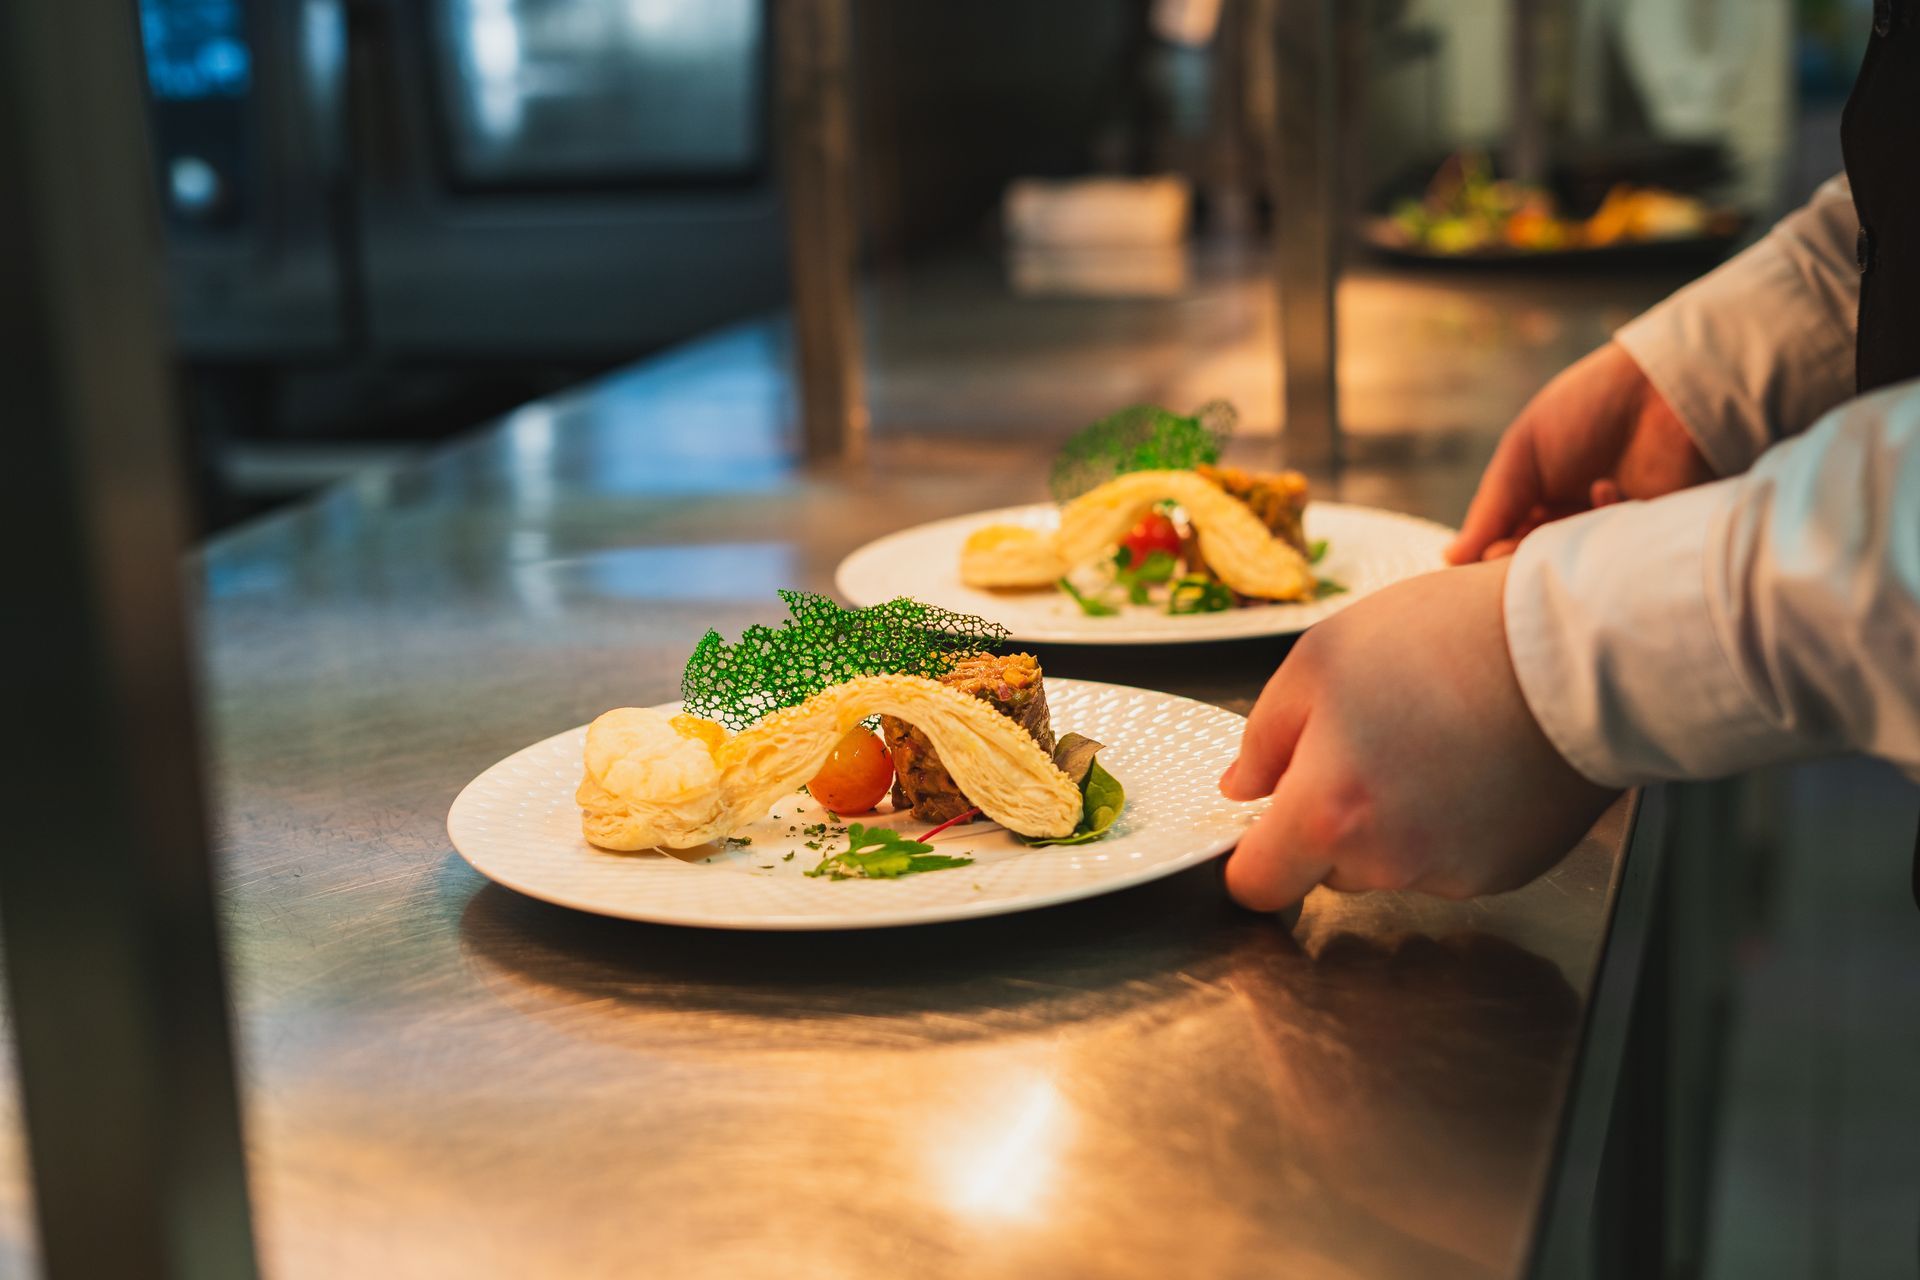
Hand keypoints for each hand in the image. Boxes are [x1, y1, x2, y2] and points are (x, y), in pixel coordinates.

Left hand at [1218, 559, 1618, 911]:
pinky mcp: (1505, 871)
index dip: (1252, 855)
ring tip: (1429, 737)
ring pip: (1389, 862)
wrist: (1578, 649)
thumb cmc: (1449, 639)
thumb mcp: (1320, 658)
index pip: (1258, 884)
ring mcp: (1452, 874)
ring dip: (1391, 821)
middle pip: (1327, 869)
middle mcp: (1388, 861)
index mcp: (1328, 812)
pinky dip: (1449, 823)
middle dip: (1329, 820)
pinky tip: (1472, 759)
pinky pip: (1449, 859)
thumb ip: (1264, 735)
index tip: (1262, 824)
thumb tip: (1242, 787)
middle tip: (1366, 742)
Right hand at [1446, 341, 1710, 563]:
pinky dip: (1605, 525)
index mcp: (1538, 502)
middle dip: (1522, 560)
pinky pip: (1619, 561)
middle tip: (1519, 546)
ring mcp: (1612, 534)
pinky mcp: (1650, 542)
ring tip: (1563, 512)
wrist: (1663, 388)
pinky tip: (1606, 487)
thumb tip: (1449, 558)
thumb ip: (1490, 509)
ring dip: (1562, 545)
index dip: (1492, 555)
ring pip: (1574, 570)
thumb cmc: (1587, 410)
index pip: (1503, 548)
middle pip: (1536, 566)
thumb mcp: (1523, 454)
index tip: (1488, 552)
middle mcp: (1573, 523)